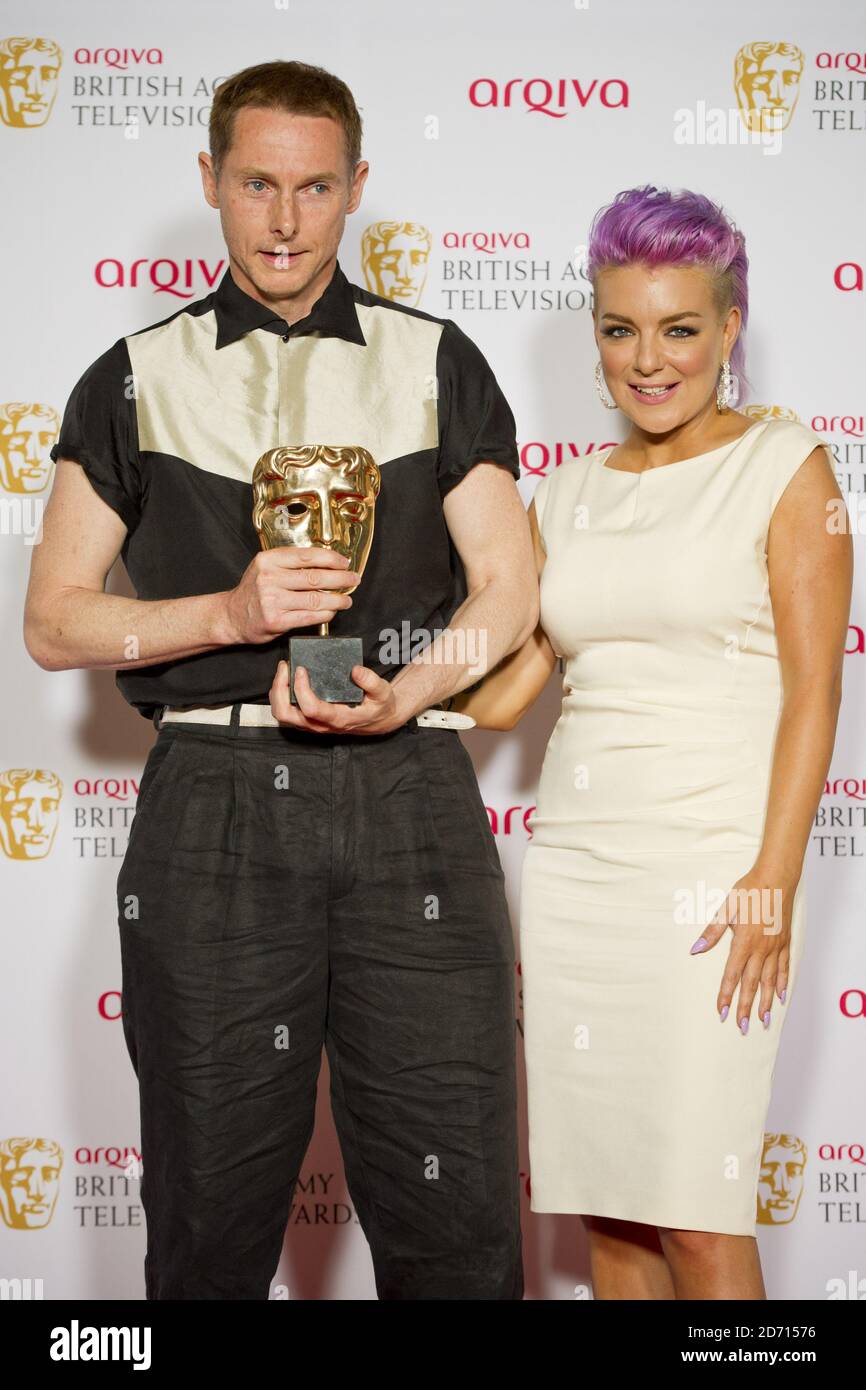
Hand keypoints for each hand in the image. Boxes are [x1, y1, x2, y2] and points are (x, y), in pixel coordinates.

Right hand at [220, 547, 359, 645]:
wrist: (231, 616)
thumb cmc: (253, 591)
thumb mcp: (265, 567)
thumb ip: (290, 563)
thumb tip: (326, 563)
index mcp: (268, 560)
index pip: (307, 556)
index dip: (331, 559)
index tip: (344, 562)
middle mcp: (269, 578)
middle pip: (314, 577)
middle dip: (340, 579)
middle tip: (353, 579)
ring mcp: (272, 600)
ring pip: (315, 599)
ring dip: (337, 599)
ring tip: (346, 599)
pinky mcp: (276, 620)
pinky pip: (308, 617)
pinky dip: (325, 614)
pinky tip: (332, 611)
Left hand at [268, 659, 405, 734]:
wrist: (380, 720)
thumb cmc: (379, 706)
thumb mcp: (383, 692)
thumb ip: (371, 681)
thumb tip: (356, 670)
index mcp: (337, 718)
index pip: (310, 708)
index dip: (301, 688)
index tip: (302, 669)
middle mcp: (321, 725)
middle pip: (286, 714)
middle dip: (280, 689)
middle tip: (285, 668)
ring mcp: (313, 725)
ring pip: (282, 715)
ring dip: (277, 693)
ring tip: (283, 672)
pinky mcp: (309, 721)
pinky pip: (286, 713)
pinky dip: (281, 697)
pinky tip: (287, 681)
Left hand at [689, 867, 796, 1032]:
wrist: (777, 878)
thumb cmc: (749, 891)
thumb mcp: (726, 909)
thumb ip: (712, 932)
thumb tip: (695, 949)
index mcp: (743, 942)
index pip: (732, 975)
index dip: (726, 996)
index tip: (722, 1013)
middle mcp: (761, 949)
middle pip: (751, 984)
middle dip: (746, 1007)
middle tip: (742, 1027)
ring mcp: (776, 947)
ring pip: (770, 981)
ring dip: (765, 1002)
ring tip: (762, 1020)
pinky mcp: (785, 943)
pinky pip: (784, 968)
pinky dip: (782, 984)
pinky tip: (780, 997)